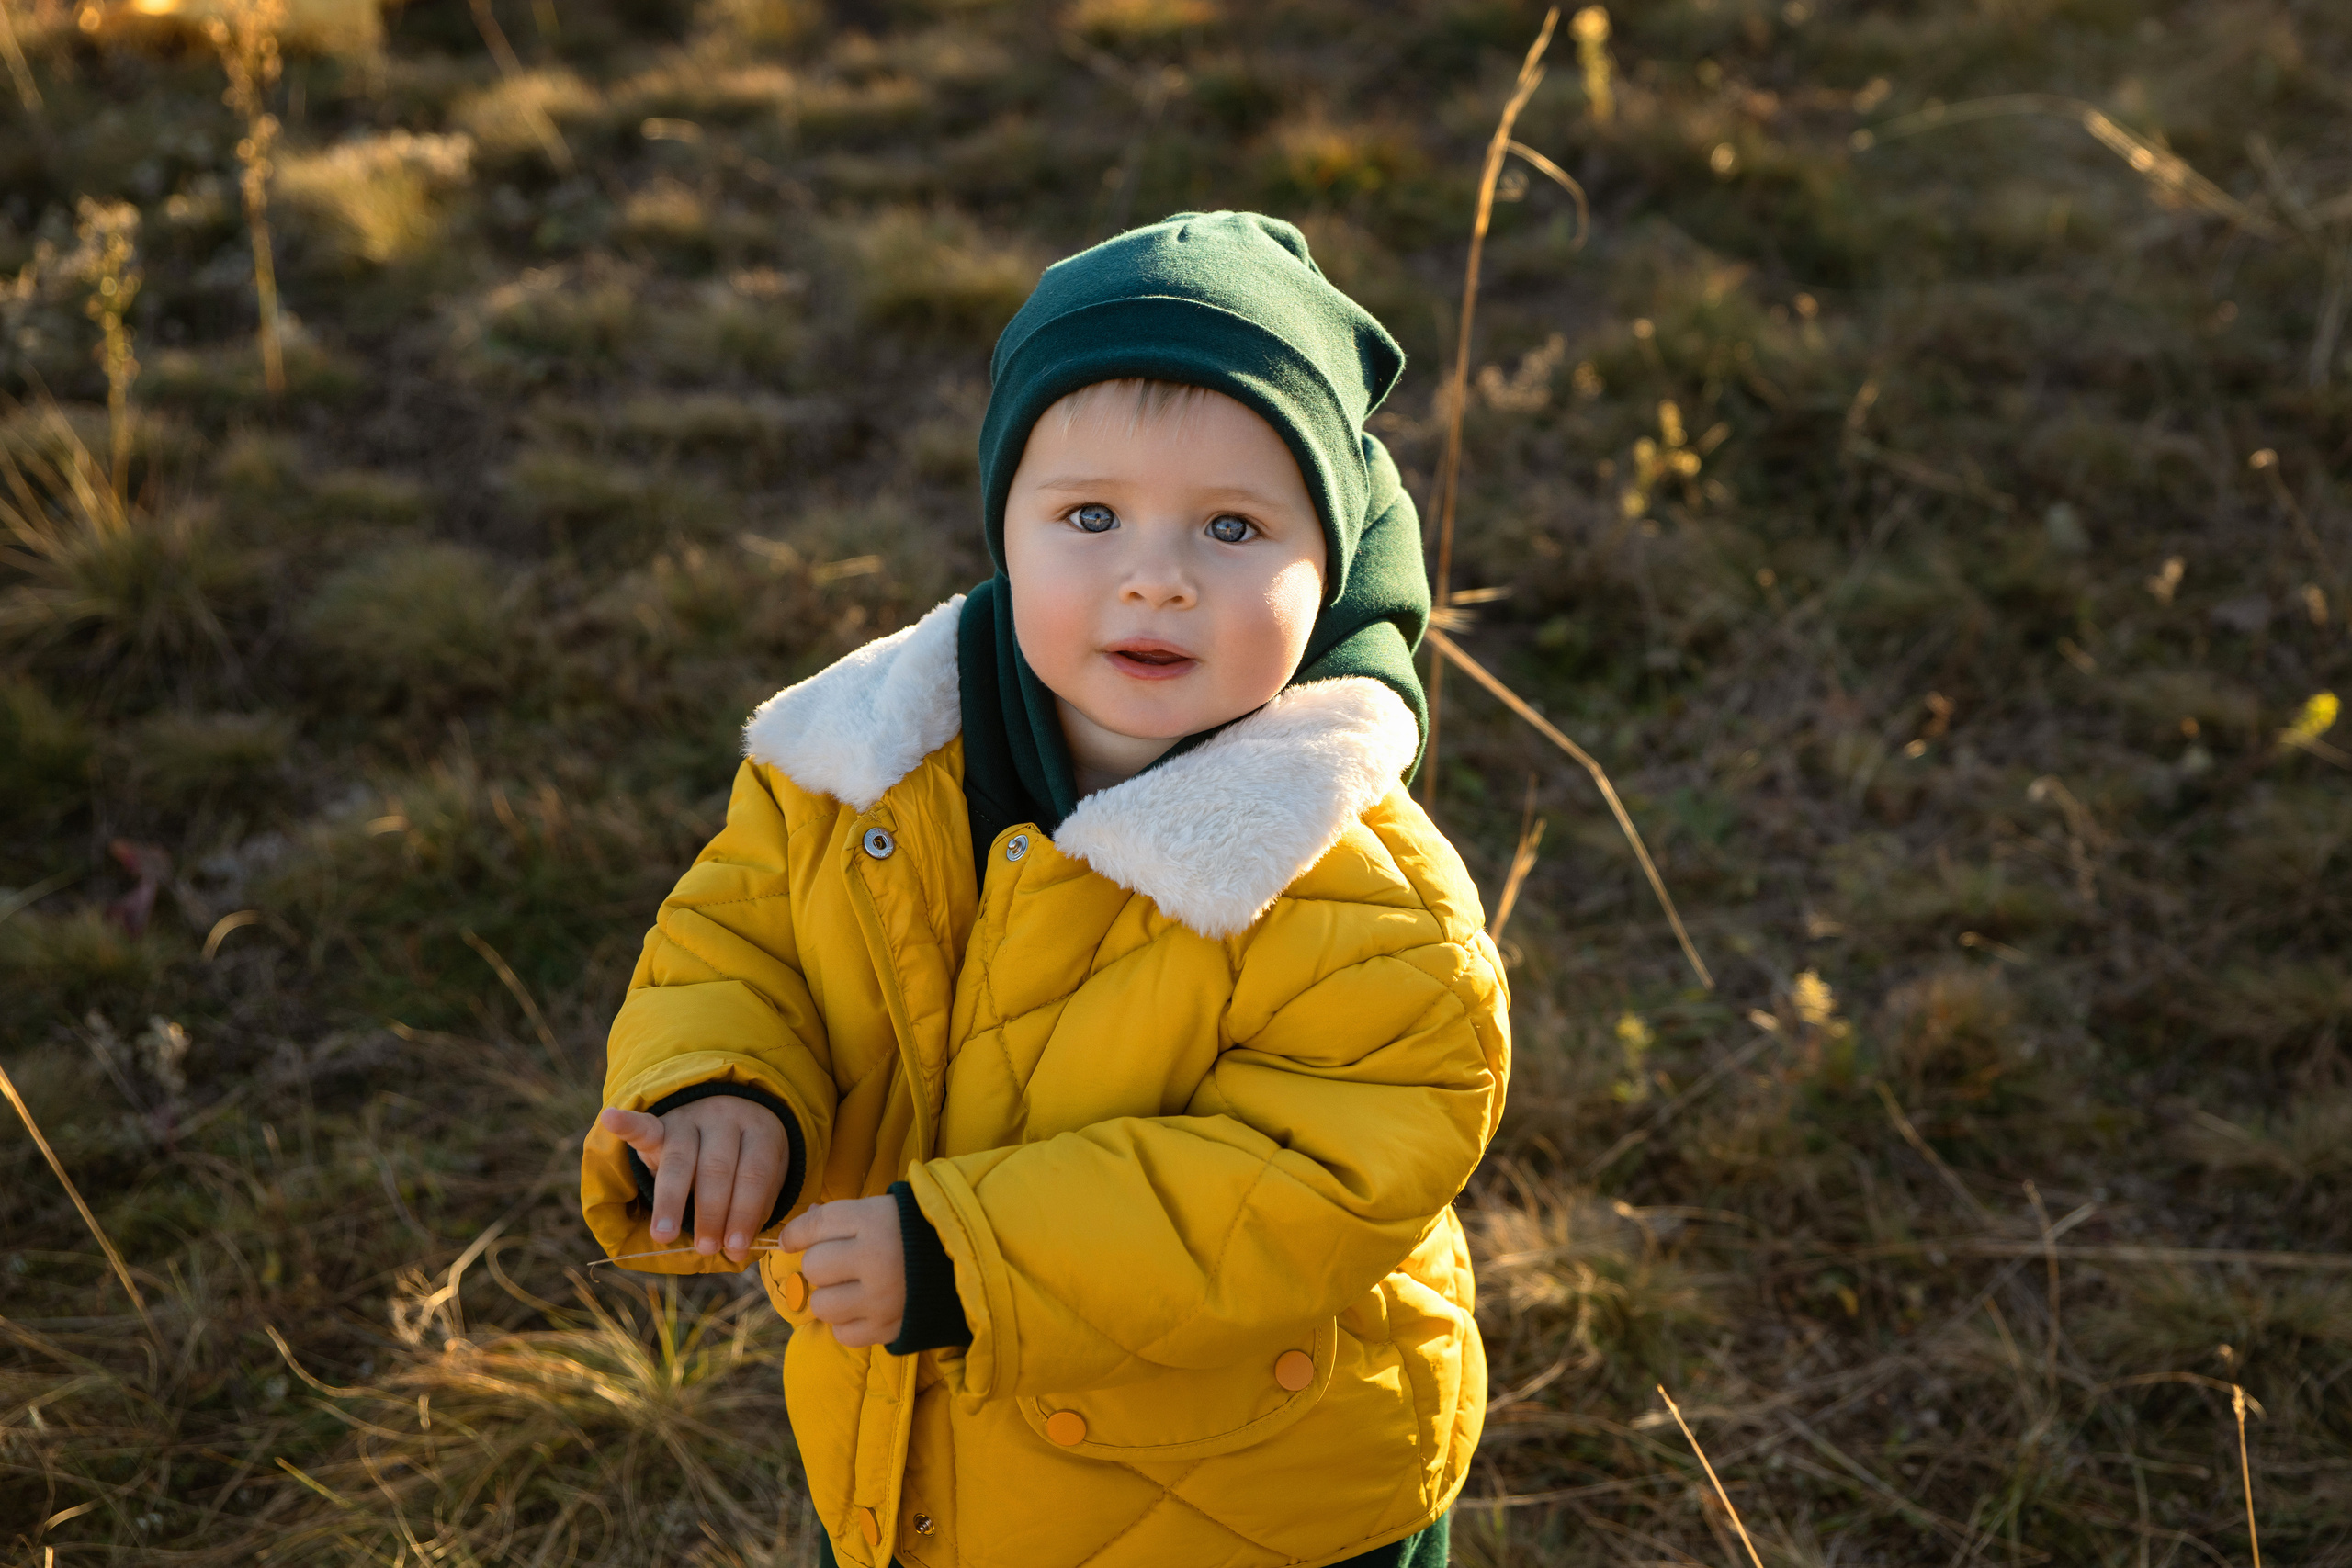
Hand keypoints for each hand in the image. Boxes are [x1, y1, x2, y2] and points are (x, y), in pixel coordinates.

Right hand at [597, 1098, 786, 1263]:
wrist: (731, 1112)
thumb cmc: (747, 1160)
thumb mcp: (765, 1178)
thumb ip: (754, 1210)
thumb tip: (736, 1250)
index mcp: (759, 1131)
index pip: (754, 1173)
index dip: (745, 1213)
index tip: (735, 1248)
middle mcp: (725, 1119)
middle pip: (717, 1168)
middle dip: (712, 1212)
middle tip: (706, 1248)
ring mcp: (691, 1118)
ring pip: (681, 1159)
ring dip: (671, 1200)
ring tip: (663, 1236)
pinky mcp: (662, 1124)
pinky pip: (644, 1125)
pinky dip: (626, 1124)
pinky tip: (611, 1119)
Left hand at [778, 1196, 904, 1347]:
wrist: (970, 1263)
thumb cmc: (917, 1231)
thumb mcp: (881, 1210)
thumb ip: (839, 1219)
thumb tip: (795, 1235)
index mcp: (874, 1220)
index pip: (815, 1225)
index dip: (796, 1234)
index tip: (793, 1240)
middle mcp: (875, 1258)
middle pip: (814, 1267)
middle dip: (822, 1265)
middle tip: (842, 1264)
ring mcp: (882, 1298)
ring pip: (822, 1305)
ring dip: (831, 1298)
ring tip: (854, 1289)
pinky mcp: (889, 1328)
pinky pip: (843, 1334)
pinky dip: (848, 1324)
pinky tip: (865, 1309)